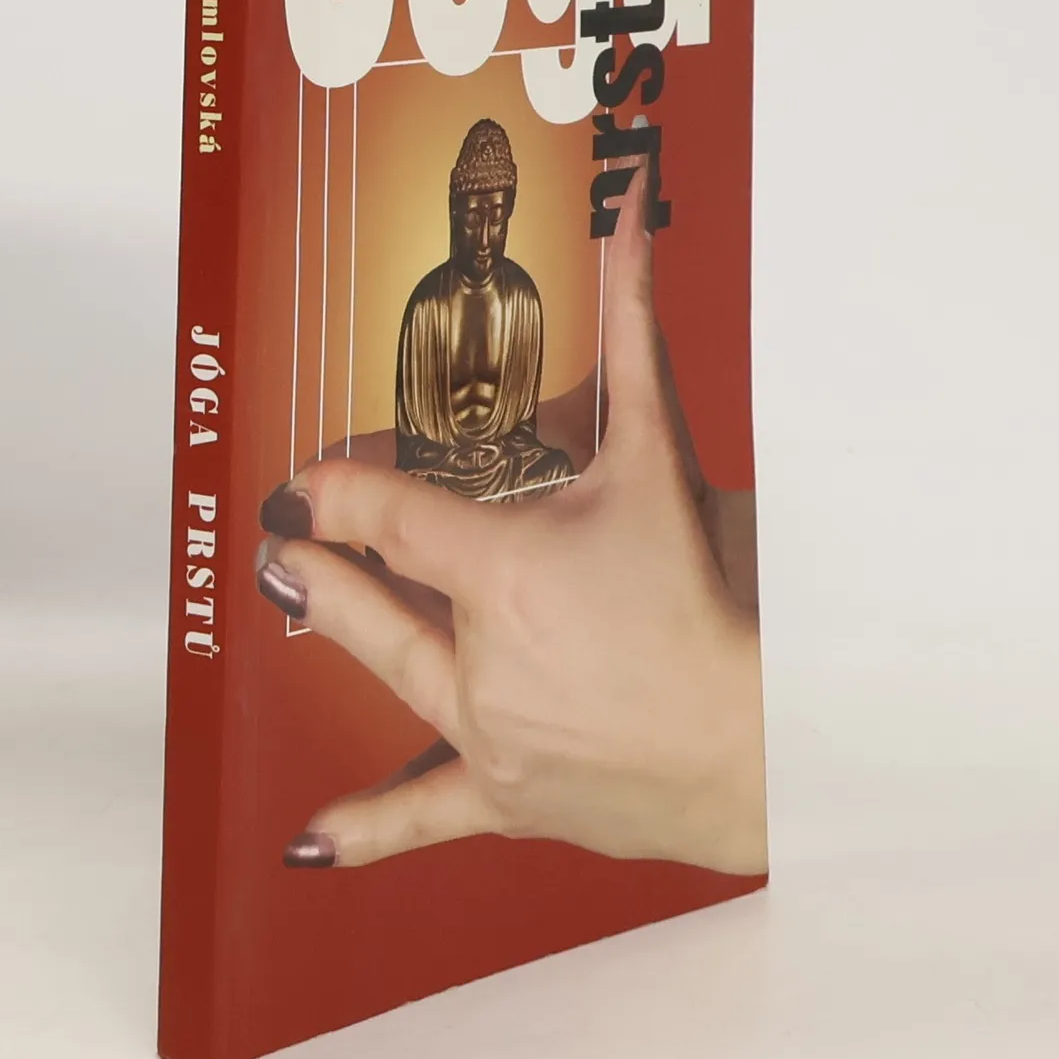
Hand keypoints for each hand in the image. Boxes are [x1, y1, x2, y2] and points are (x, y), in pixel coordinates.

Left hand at [254, 176, 765, 875]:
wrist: (777, 740)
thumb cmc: (721, 599)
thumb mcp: (664, 457)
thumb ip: (634, 334)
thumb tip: (627, 220)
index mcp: (506, 570)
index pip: (391, 516)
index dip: (338, 490)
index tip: (304, 478)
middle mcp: (481, 656)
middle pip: (373, 598)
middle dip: (322, 561)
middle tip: (281, 538)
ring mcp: (490, 733)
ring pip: (393, 674)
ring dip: (338, 630)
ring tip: (290, 597)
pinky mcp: (512, 799)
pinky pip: (427, 816)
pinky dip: (370, 826)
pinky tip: (310, 838)